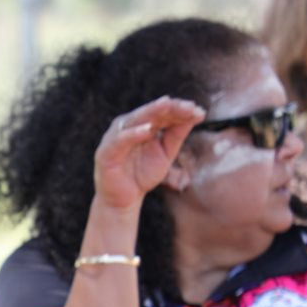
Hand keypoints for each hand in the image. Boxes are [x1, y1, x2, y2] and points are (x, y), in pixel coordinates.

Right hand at [93, 95, 206, 209]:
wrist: (124, 200)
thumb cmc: (143, 174)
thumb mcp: (166, 153)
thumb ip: (177, 133)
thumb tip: (196, 113)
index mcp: (141, 123)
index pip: (162, 112)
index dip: (180, 110)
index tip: (200, 111)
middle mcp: (127, 125)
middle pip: (150, 111)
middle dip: (170, 108)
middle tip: (189, 106)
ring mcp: (115, 137)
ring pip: (134, 120)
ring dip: (151, 113)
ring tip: (167, 107)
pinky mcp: (105, 152)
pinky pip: (120, 140)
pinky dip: (133, 134)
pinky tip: (147, 131)